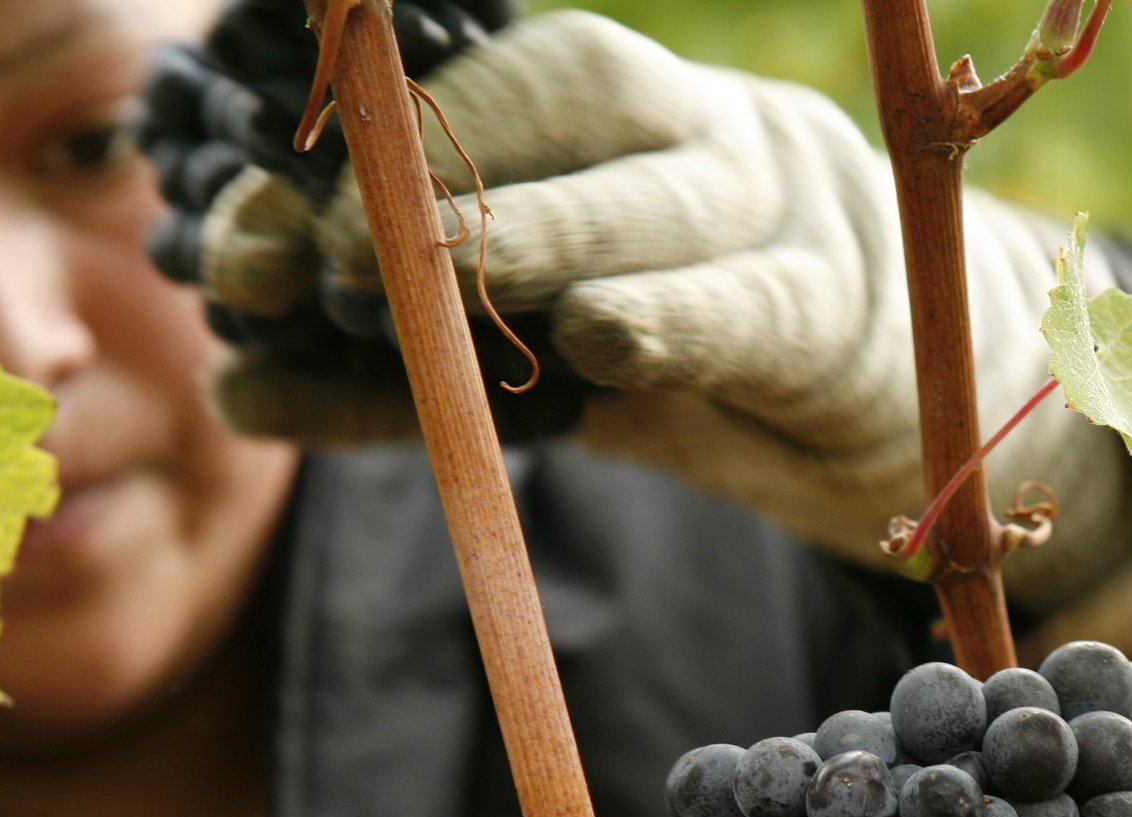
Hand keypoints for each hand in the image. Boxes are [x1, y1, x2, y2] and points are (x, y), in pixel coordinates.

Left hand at [163, 6, 1131, 592]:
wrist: (894, 411)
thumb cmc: (704, 362)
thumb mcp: (544, 356)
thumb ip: (412, 359)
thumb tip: (238, 391)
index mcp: (615, 112)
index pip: (483, 91)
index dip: (369, 143)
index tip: (250, 233)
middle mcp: (695, 129)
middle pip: (563, 103)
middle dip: (431, 176)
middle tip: (318, 258)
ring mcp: (779, 210)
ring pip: (657, 190)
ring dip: (529, 236)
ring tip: (411, 288)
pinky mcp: (842, 315)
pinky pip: (756, 304)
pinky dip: (672, 320)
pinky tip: (596, 342)